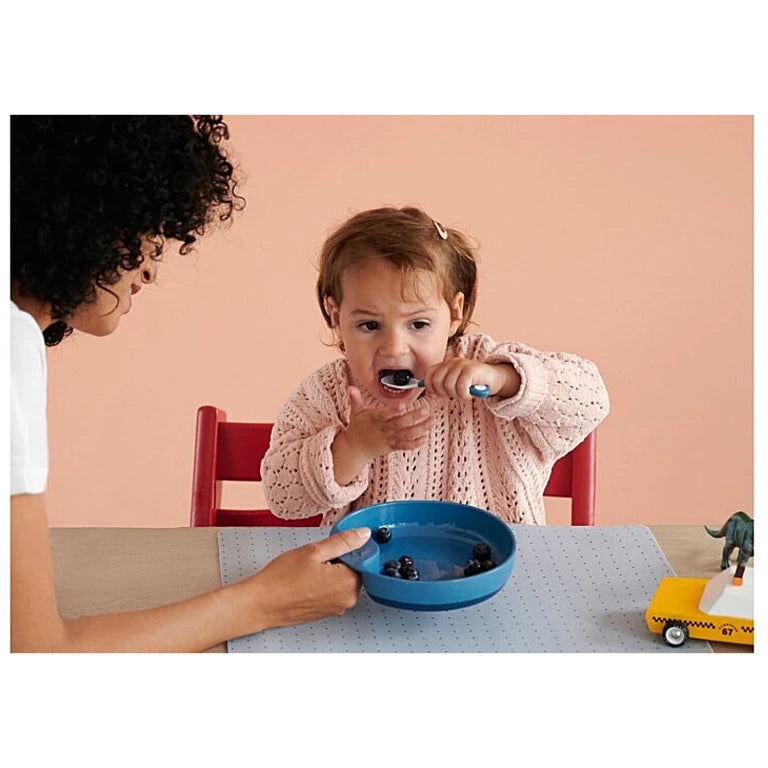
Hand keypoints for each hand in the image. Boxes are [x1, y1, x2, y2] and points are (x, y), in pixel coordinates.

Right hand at [241, 527, 370, 631]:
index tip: (330, 546)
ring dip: (330, 571)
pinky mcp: (326, 612)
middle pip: (353, 569)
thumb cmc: (282, 579)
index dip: (345, 547)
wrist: (261, 603)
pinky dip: (323, 582)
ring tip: (308, 570)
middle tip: (315, 558)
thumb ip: (343, 541)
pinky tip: (306, 580)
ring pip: (341, 579)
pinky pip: (332, 590)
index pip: (361, 557)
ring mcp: (337, 608)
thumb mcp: (314, 551)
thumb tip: (364, 534)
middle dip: (338, 560)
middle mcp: (347, 600)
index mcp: (349, 584)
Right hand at [343, 385, 431, 460]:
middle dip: (414, 417)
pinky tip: (425, 438)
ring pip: (406, 435)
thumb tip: (350, 387)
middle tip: (426, 410)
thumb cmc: (357, 427)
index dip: (394, 410)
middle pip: (400, 423)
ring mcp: (389, 439)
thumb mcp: (355, 412)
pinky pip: (405, 446)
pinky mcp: (392, 447)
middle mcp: (383, 429)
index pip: (385, 414)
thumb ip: (355, 399)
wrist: (355, 449)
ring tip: (431, 421)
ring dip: (420, 428)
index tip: (404, 404)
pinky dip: (415, 443)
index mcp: (375, 418)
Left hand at [423, 358, 519, 399]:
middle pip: (436, 381)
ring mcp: (462, 364)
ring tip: (464, 393)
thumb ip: (442, 385)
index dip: (429, 387)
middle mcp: (452, 362)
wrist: (495, 378)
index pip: (429, 374)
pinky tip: (470, 394)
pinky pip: (460, 388)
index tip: (437, 395)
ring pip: (448, 385)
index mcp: (446, 364)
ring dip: (456, 395)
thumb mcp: (455, 383)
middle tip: (454, 395)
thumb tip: (429, 394)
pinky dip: (464, 395)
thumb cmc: (473, 383)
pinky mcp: (471, 370)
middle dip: (443, 393)